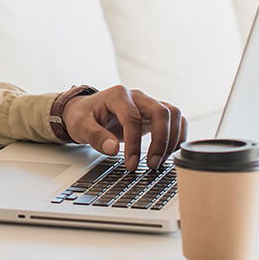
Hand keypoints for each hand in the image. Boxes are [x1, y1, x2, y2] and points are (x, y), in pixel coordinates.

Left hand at [61, 85, 186, 170]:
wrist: (86, 110)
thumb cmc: (83, 116)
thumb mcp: (80, 126)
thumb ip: (95, 137)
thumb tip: (114, 149)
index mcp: (118, 95)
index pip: (132, 118)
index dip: (134, 143)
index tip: (131, 164)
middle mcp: (137, 96)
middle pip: (161, 112)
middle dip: (161, 140)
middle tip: (152, 164)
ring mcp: (148, 103)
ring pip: (172, 114)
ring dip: (172, 138)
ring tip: (161, 160)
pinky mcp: (154, 114)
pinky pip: (176, 120)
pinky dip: (178, 135)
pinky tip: (169, 152)